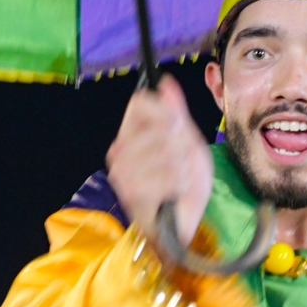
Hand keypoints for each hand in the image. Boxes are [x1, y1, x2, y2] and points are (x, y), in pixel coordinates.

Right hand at [105, 75, 212, 249]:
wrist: (184, 224)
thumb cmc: (184, 184)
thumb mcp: (188, 141)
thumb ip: (176, 112)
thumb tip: (166, 82)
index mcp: (129, 134)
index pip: (142, 102)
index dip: (167, 113)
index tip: (177, 133)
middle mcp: (118, 151)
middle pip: (162, 125)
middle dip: (182, 146)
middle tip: (179, 167)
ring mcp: (122, 172)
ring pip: (167, 150)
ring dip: (183, 168)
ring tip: (177, 181)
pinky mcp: (132, 192)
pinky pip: (168, 174)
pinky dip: (181, 184)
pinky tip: (174, 194)